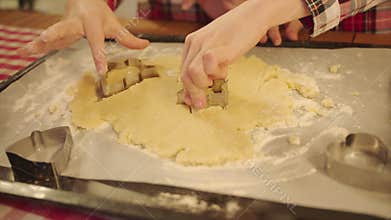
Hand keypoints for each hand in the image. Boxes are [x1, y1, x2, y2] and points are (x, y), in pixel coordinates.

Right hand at [17, 0, 148, 74]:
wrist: (83, 0)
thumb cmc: (100, 15)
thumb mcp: (115, 25)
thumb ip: (128, 38)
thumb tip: (146, 45)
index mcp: (92, 23)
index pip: (97, 43)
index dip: (99, 57)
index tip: (101, 71)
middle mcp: (75, 24)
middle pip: (65, 28)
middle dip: (55, 33)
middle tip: (46, 38)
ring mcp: (64, 26)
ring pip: (51, 33)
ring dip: (38, 41)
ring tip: (25, 50)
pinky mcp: (57, 31)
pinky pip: (45, 39)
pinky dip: (34, 45)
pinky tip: (22, 52)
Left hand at [180, 0, 308, 108]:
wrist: (253, 16)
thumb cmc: (237, 34)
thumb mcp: (217, 48)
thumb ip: (207, 64)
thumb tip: (203, 87)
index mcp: (192, 43)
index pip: (183, 70)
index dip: (187, 89)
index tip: (193, 101)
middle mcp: (196, 43)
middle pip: (185, 74)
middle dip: (192, 93)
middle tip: (201, 105)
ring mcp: (206, 44)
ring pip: (192, 72)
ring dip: (202, 84)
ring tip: (216, 80)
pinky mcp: (219, 47)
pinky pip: (208, 64)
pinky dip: (216, 72)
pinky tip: (225, 69)